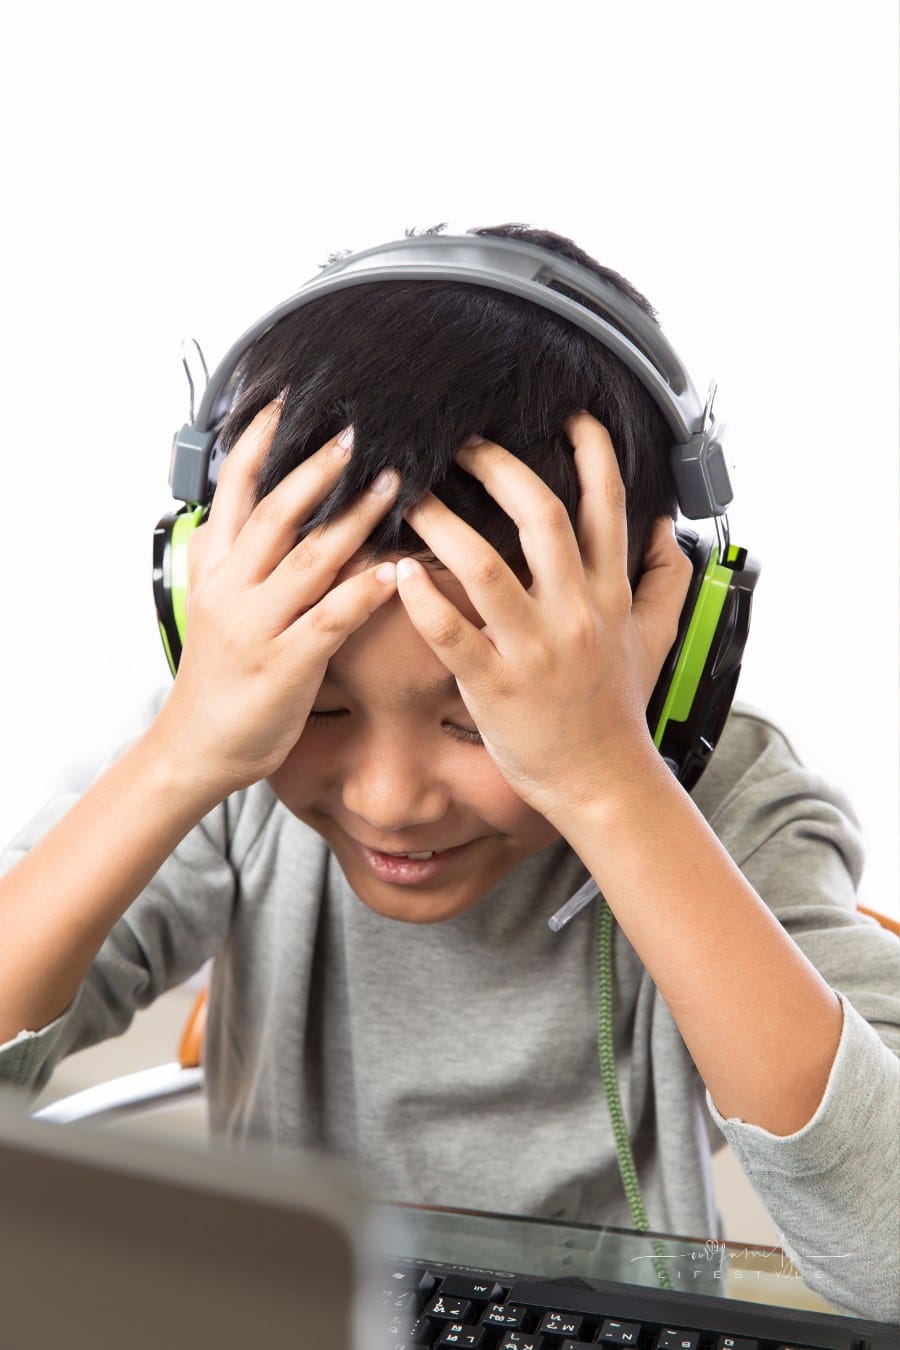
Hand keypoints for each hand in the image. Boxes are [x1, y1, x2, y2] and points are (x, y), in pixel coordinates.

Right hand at [152, 403, 399, 796]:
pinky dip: (362, 592)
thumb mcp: (215, 603)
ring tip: (395, 485)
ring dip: (354, 519)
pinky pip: (328, 620)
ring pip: (307, 560)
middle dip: (319, 469)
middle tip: (360, 432)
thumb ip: (235, 556)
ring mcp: (255, 626)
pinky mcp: (283, 665)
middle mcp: (230, 589)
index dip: (259, 442)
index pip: (234, 490)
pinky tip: (392, 571)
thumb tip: (254, 506)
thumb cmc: (219, 676)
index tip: (289, 402)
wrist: (195, 748)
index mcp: (214, 568)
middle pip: (275, 513)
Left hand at [395, 412, 692, 822]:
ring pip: (485, 568)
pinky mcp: (495, 685)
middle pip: (540, 518)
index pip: (605, 507)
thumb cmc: (618, 708)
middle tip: (462, 442)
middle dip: (499, 468)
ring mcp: (534, 648)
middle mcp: (574, 611)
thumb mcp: (656, 637)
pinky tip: (399, 573)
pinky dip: (422, 600)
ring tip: (409, 495)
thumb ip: (665, 577)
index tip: (569, 417)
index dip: (591, 454)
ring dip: (442, 524)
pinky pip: (452, 633)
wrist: (603, 781)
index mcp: (609, 593)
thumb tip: (662, 528)